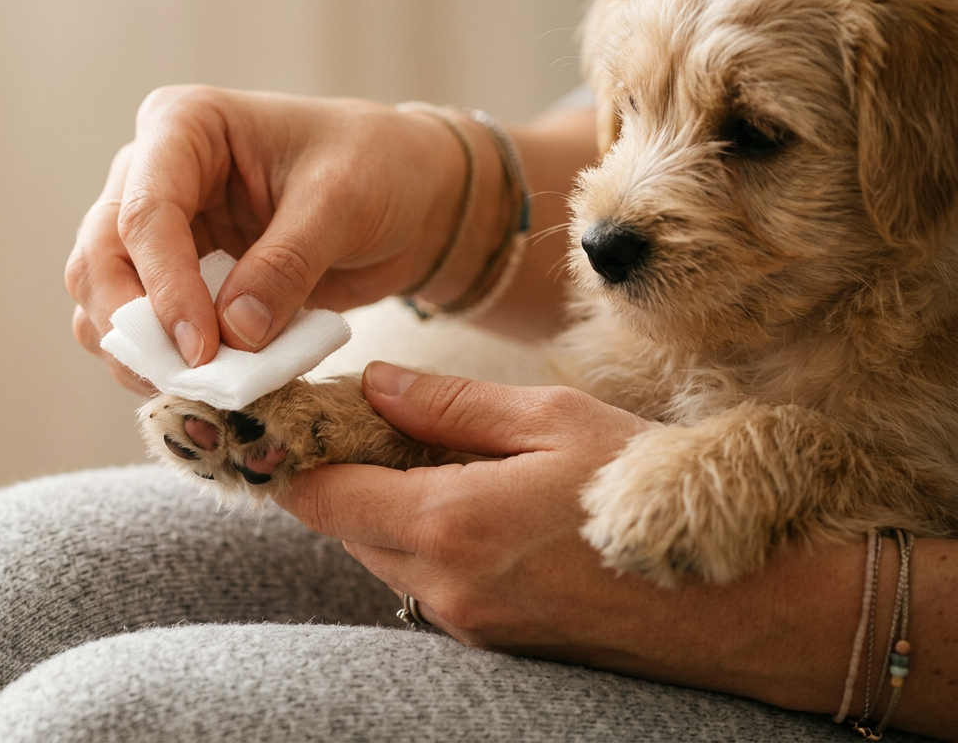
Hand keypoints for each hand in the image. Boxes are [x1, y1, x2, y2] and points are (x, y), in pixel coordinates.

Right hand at [65, 87, 490, 390]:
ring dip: (134, 353)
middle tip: (186, 380)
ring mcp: (155, 230)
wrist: (406, 196)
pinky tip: (200, 387)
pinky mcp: (170, 279)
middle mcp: (150, 173)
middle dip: (132, 327)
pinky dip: (155, 365)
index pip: (145, 212)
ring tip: (193, 389)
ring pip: (101, 299)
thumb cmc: (376, 169)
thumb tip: (235, 335)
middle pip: (100, 258)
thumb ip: (287, 265)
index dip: (164, 289)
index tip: (201, 350)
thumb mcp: (343, 203)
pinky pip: (134, 330)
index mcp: (184, 127)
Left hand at [274, 362, 957, 741]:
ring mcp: (461, 619)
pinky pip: (419, 578)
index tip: (286, 413)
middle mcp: (440, 583)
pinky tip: (466, 496)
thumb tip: (373, 382)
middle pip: (339, 524)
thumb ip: (449, 404)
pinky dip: (418, 533)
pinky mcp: (485, 635)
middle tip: (366, 413)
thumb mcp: (552, 420)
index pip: (317, 494)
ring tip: (428, 450)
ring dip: (380, 502)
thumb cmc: (649, 492)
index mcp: (447, 522)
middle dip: (339, 469)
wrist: (730, 600)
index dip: (289, 452)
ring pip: (377, 552)